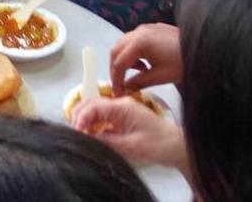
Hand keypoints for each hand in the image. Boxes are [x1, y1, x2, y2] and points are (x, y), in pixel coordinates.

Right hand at [73, 97, 187, 169]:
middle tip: (75, 135)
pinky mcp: (122, 119)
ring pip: (94, 111)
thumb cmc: (158, 145)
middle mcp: (119, 105)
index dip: (80, 118)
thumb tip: (85, 138)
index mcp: (122, 106)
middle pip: (91, 104)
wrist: (176, 147)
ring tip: (80, 137)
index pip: (93, 106)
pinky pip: (102, 119)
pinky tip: (91, 137)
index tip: (76, 132)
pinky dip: (93, 126)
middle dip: (79, 117)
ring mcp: (120, 111)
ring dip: (85, 122)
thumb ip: (106, 140)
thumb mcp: (130, 145)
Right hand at [111, 23, 182, 92]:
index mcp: (139, 42)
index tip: (118, 93)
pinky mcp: (152, 29)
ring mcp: (145, 28)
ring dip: (125, 59)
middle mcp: (139, 31)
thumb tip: (125, 88)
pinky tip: (145, 62)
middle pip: (116, 50)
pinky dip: (133, 52)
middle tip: (121, 84)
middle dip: (116, 68)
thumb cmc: (183, 63)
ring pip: (124, 44)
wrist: (204, 50)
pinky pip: (134, 40)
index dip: (116, 79)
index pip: (119, 63)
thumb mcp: (159, 76)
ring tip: (138, 72)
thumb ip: (138, 82)